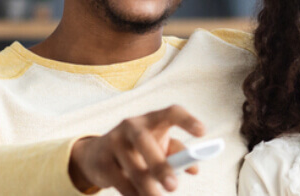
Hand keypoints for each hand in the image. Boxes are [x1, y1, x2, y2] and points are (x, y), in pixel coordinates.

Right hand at [69, 105, 204, 194]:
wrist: (96, 155)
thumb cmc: (139, 149)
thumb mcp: (158, 146)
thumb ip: (177, 154)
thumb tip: (194, 169)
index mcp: (152, 119)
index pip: (171, 112)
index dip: (187, 120)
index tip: (203, 132)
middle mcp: (131, 125)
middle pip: (145, 141)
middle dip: (160, 166)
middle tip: (173, 187)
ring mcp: (113, 141)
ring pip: (134, 168)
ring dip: (148, 189)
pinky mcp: (101, 160)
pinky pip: (120, 181)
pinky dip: (133, 194)